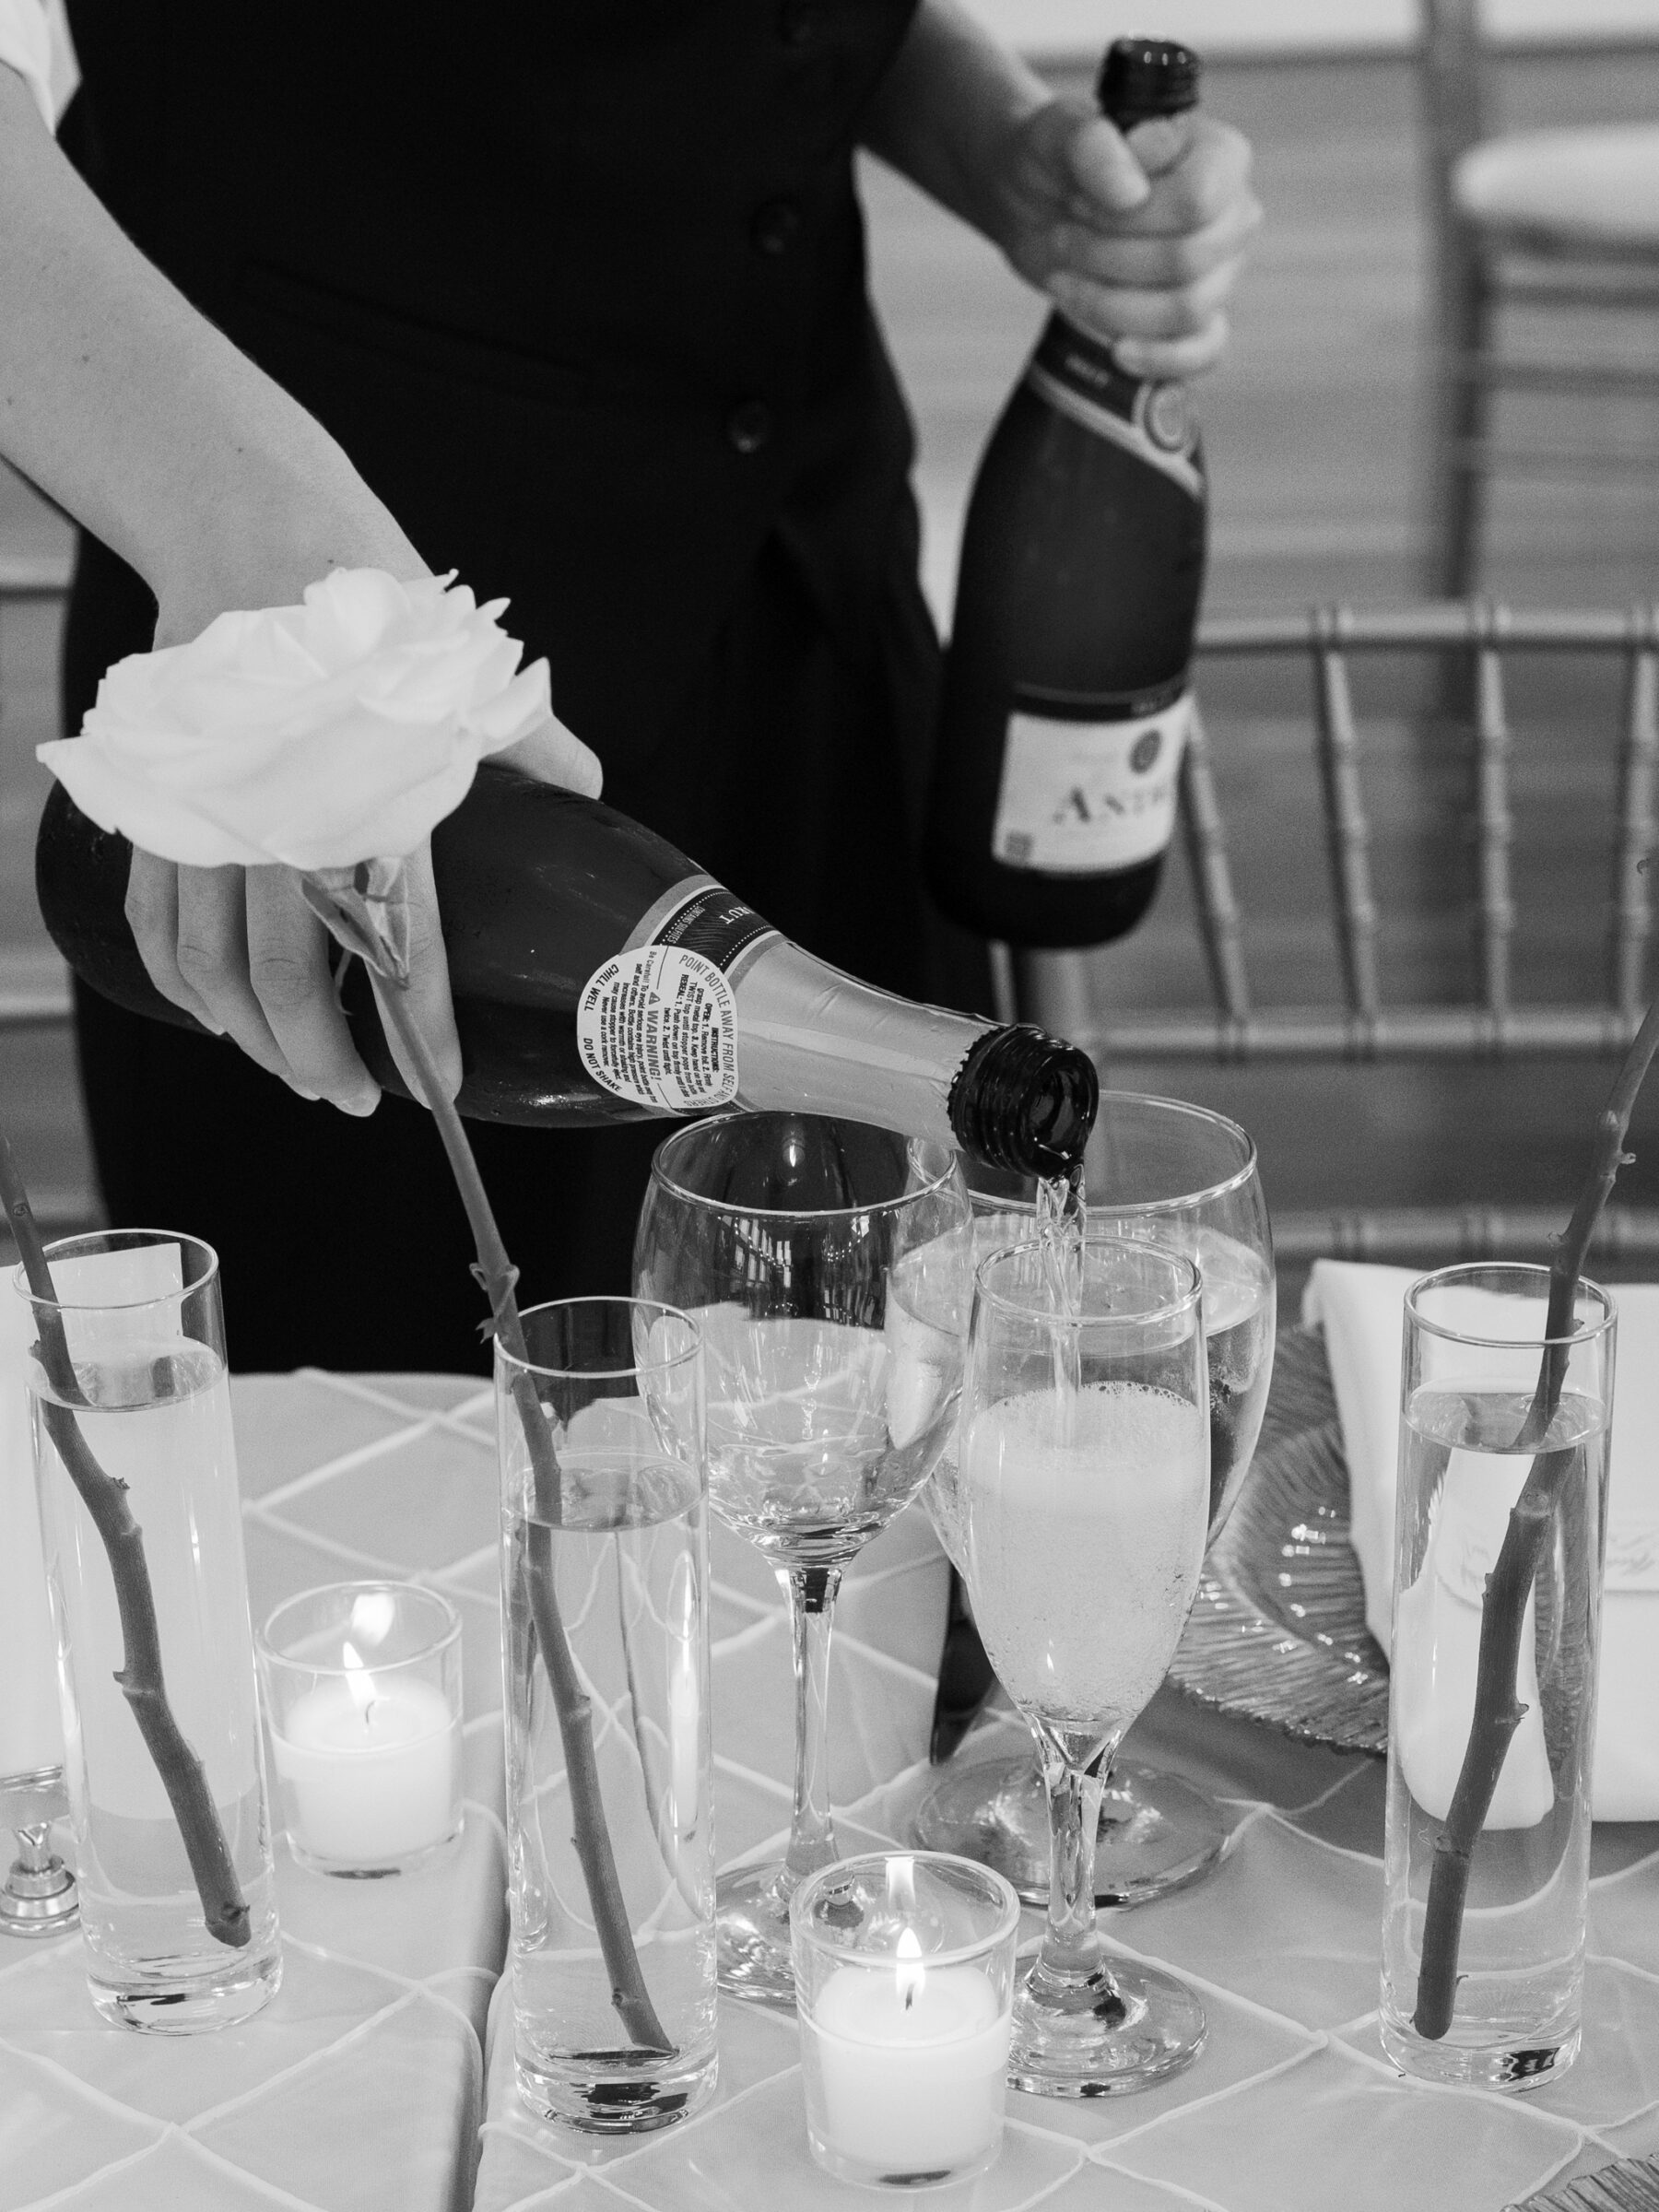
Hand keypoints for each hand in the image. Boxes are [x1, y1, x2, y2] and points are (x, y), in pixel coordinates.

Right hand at [127, 527, 602, 1112]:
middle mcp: (280, 815)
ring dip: (250, 1039)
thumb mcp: (464, 673)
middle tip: (352, 1102)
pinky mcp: (159, 803)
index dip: (421, 1027)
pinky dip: (179, 982)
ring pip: (211, 964)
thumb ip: (533, 745)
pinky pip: (154, 918)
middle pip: (286, 977)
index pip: (399, 941)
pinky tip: (214, 1016)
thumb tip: (592, 793)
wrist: (254, 529)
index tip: (441, 1083)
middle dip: (319, 1060)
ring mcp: (209, 812)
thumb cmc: (367, 605)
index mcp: (371, 794)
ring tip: (295, 1073)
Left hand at [988, 99, 1258, 379]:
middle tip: (1063, 238)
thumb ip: (1093, 146)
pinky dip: (1159, 359)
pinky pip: (1204, 352)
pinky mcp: (1197, 320)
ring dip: (1111, 303)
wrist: (1038, 203)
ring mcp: (1221, 272)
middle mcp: (1233, 215)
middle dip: (1109, 258)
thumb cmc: (1059, 161)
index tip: (1081, 203)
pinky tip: (1116, 351)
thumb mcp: (1060, 135)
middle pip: (1189, 260)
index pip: (1197, 200)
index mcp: (1220, 157)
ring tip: (1065, 278)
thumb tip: (1129, 193)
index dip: (1130, 215)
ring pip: (1186, 309)